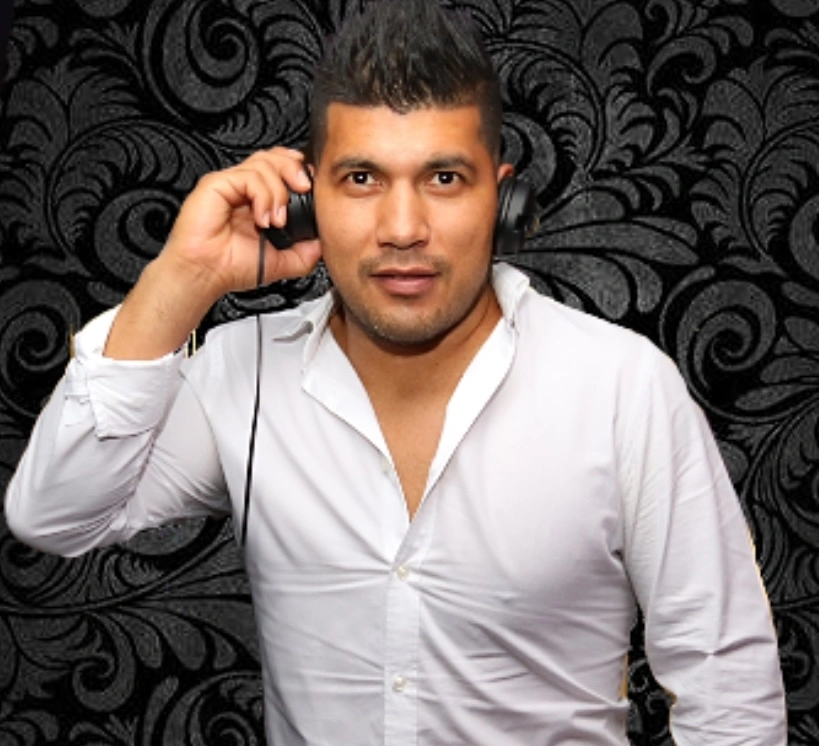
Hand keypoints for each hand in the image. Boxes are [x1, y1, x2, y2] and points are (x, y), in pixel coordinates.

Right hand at [104, 148, 321, 359]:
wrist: (205, 275)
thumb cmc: (230, 267)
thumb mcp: (280, 262)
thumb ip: (305, 253)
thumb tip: (323, 243)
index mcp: (258, 200)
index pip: (282, 168)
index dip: (300, 172)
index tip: (312, 190)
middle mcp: (244, 189)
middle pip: (275, 156)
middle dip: (296, 170)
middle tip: (303, 191)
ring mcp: (230, 184)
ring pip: (265, 163)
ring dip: (279, 192)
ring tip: (276, 220)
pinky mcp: (217, 184)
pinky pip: (248, 175)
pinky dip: (263, 196)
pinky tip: (261, 218)